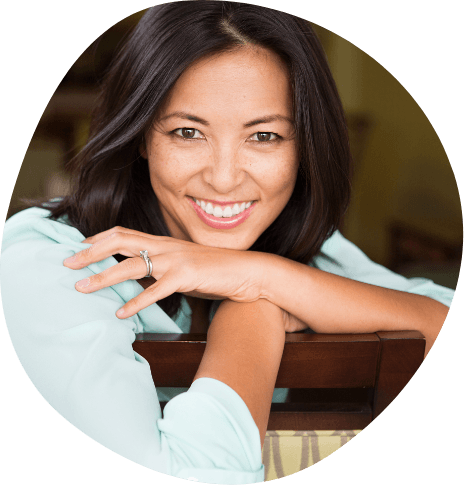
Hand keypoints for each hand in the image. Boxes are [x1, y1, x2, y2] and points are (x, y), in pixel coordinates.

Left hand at [63, 226, 267, 317]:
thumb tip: (140, 275)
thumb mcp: (183, 263)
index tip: (78, 249)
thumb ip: (161, 266)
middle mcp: (165, 246)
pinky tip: (121, 313)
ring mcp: (175, 260)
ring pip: (131, 265)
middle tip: (67, 263)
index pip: (123, 233)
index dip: (98, 239)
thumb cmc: (214, 269)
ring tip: (81, 287)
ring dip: (102, 276)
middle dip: (90, 252)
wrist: (246, 271)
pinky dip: (136, 301)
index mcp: (163, 241)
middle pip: (119, 241)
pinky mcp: (187, 276)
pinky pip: (156, 290)